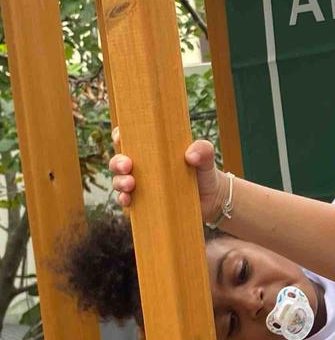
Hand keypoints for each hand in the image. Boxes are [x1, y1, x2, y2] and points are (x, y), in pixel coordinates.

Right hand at [109, 128, 226, 222]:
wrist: (213, 199)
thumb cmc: (205, 172)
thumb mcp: (206, 157)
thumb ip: (203, 149)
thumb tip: (190, 155)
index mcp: (152, 150)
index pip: (129, 139)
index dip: (119, 136)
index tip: (120, 137)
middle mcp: (143, 167)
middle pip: (119, 162)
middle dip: (117, 163)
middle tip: (128, 165)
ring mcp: (143, 186)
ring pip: (120, 182)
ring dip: (119, 182)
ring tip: (131, 184)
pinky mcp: (146, 203)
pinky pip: (128, 202)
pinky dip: (124, 201)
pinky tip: (128, 200)